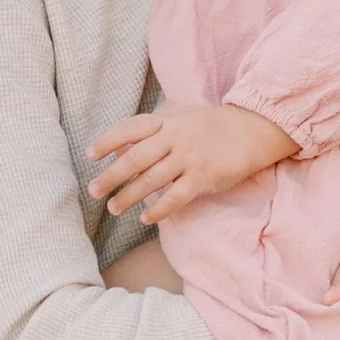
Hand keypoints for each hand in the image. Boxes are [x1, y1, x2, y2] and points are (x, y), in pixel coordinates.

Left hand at [88, 101, 298, 223]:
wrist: (249, 130)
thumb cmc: (207, 127)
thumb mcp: (177, 120)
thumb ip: (150, 133)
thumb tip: (117, 149)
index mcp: (165, 121)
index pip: (130, 129)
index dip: (108, 141)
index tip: (90, 155)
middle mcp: (174, 138)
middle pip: (136, 158)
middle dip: (112, 176)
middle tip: (94, 191)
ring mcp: (189, 158)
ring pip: (152, 180)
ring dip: (129, 196)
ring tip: (114, 208)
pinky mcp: (203, 177)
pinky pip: (176, 197)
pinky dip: (159, 210)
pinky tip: (146, 219)